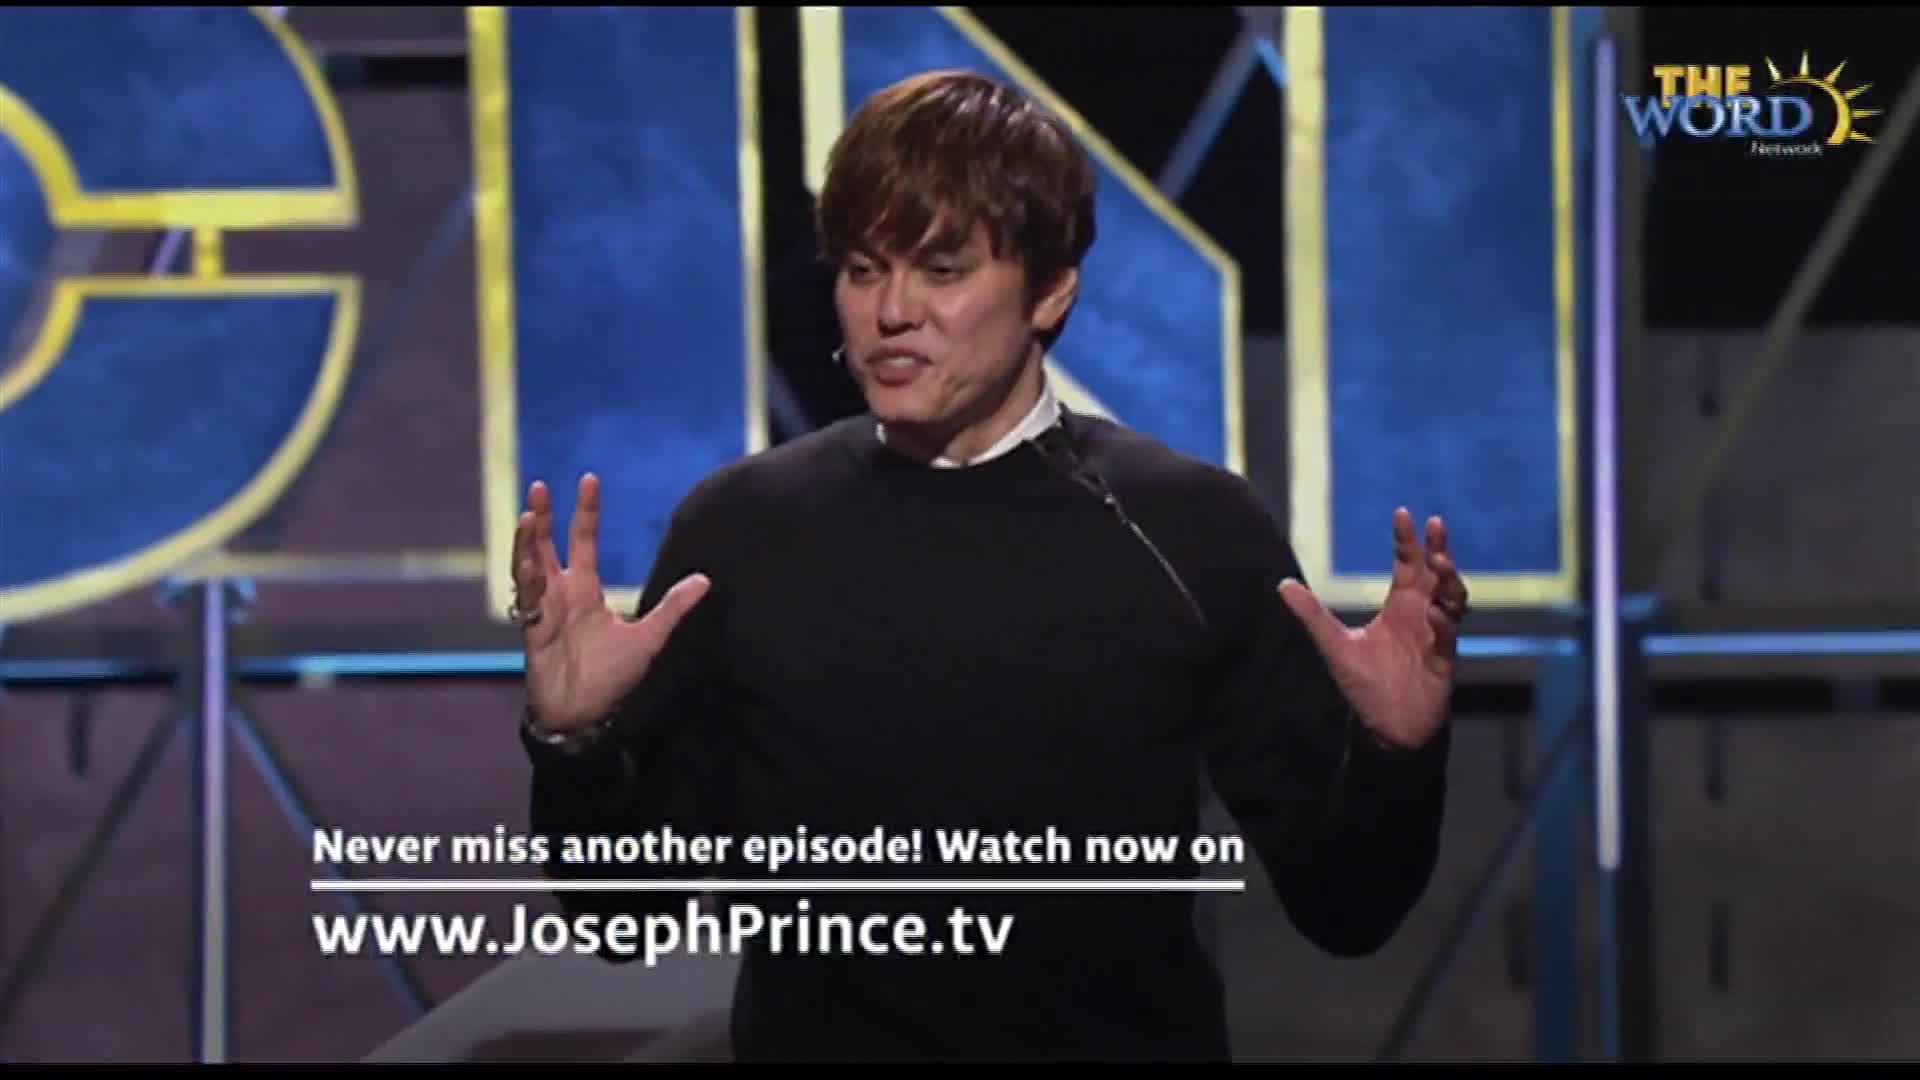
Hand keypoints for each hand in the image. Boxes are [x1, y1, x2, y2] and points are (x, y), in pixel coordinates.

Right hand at [512, 473, 709, 733]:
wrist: (586, 715)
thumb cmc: (612, 678)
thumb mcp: (649, 637)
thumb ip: (673, 607)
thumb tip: (705, 580)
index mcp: (586, 590)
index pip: (583, 541)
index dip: (585, 512)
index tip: (588, 480)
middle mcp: (562, 594)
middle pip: (546, 546)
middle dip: (542, 517)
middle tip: (539, 487)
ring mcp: (545, 610)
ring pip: (529, 566)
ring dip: (527, 541)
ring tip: (528, 516)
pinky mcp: (533, 629)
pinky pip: (528, 597)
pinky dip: (527, 577)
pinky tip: (528, 558)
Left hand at [1277, 508, 1467, 750]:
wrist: (1388, 727)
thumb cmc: (1365, 685)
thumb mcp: (1335, 645)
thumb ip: (1313, 615)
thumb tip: (1282, 585)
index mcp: (1400, 606)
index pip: (1407, 563)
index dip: (1407, 539)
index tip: (1402, 513)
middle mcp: (1421, 614)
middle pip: (1437, 573)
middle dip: (1439, 549)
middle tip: (1436, 526)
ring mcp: (1436, 634)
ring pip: (1453, 597)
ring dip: (1449, 580)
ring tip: (1439, 566)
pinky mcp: (1444, 658)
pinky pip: (1449, 635)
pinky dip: (1445, 623)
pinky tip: (1437, 615)